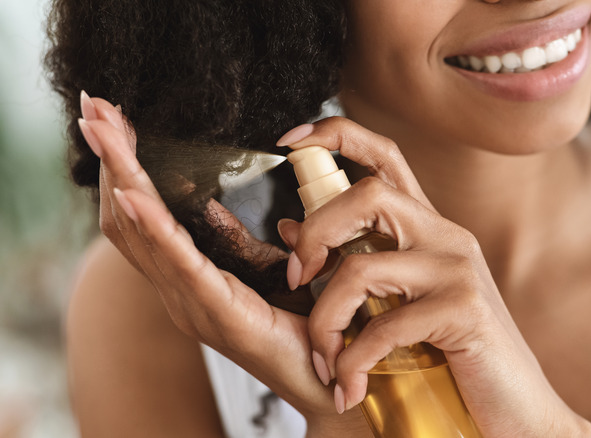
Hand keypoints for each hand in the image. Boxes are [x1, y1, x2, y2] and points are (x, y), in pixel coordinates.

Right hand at [76, 92, 370, 436]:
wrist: (328, 380)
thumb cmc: (307, 330)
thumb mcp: (286, 279)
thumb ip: (274, 251)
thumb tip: (281, 225)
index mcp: (191, 278)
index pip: (145, 215)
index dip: (127, 168)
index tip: (115, 120)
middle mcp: (178, 290)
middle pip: (129, 216)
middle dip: (112, 159)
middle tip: (94, 107)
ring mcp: (190, 303)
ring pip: (142, 231)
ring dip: (122, 175)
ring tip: (103, 129)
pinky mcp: (216, 312)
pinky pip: (178, 263)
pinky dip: (153, 225)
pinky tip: (132, 193)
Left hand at [277, 117, 590, 436]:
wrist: (519, 410)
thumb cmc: (453, 356)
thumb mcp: (399, 302)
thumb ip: (353, 262)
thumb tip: (290, 227)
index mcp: (428, 228)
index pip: (384, 155)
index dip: (335, 136)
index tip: (287, 144)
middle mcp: (446, 236)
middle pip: (366, 194)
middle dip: (314, 233)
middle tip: (297, 280)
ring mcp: (458, 270)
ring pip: (362, 267)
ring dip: (325, 320)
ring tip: (326, 361)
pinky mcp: (465, 311)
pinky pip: (384, 326)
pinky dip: (353, 361)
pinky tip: (351, 386)